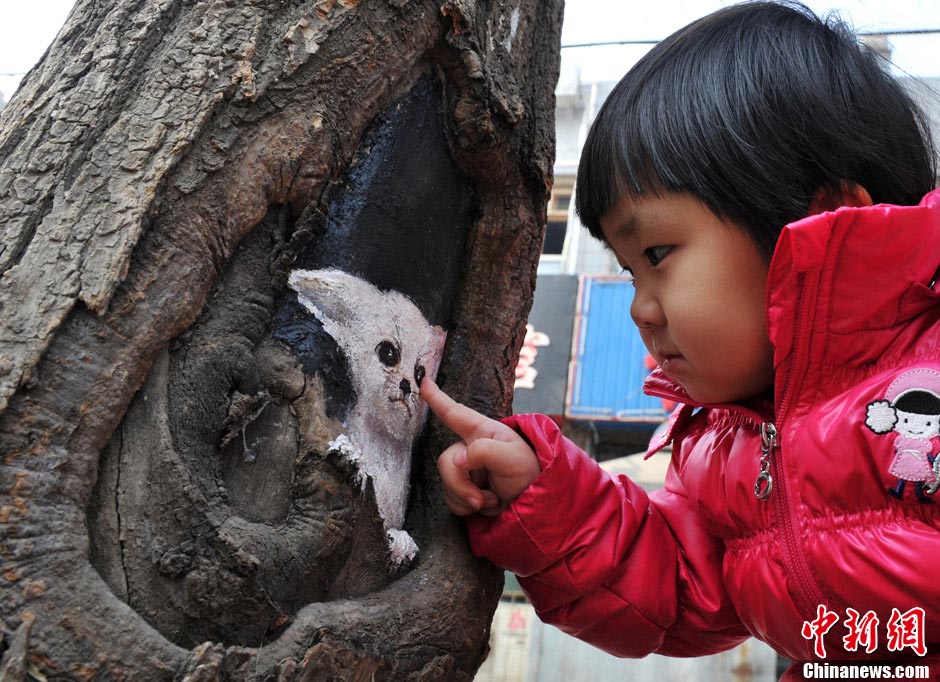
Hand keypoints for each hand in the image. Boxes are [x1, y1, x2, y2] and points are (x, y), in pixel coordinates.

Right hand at [420, 378, 539, 516]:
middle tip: (480, 499)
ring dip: (468, 498)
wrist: (534, 504)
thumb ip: (485, 452)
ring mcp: (466, 470)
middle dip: (460, 485)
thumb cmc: (529, 472)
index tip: (424, 382)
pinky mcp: (464, 490)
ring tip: (492, 500)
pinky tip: (485, 505)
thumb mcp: (514, 458)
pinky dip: (466, 507)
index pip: (456, 413)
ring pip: (447, 484)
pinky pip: (451, 500)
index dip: (437, 398)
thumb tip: (458, 460)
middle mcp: (470, 449)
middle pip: (446, 462)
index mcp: (482, 432)